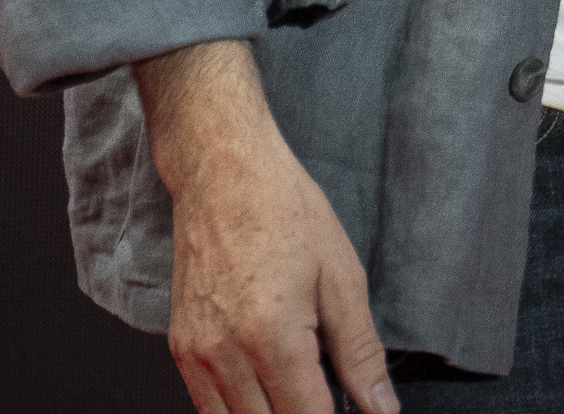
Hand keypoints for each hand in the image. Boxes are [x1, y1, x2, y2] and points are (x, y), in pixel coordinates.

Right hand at [135, 41, 396, 413]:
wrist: (222, 173)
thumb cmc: (286, 213)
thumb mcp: (342, 278)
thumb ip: (361, 354)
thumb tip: (383, 409)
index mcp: (272, 339)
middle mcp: (225, 356)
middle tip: (328, 399)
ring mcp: (195, 356)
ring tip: (301, 394)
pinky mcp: (180, 349)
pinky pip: (208, 407)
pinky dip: (241, 410)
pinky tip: (269, 391)